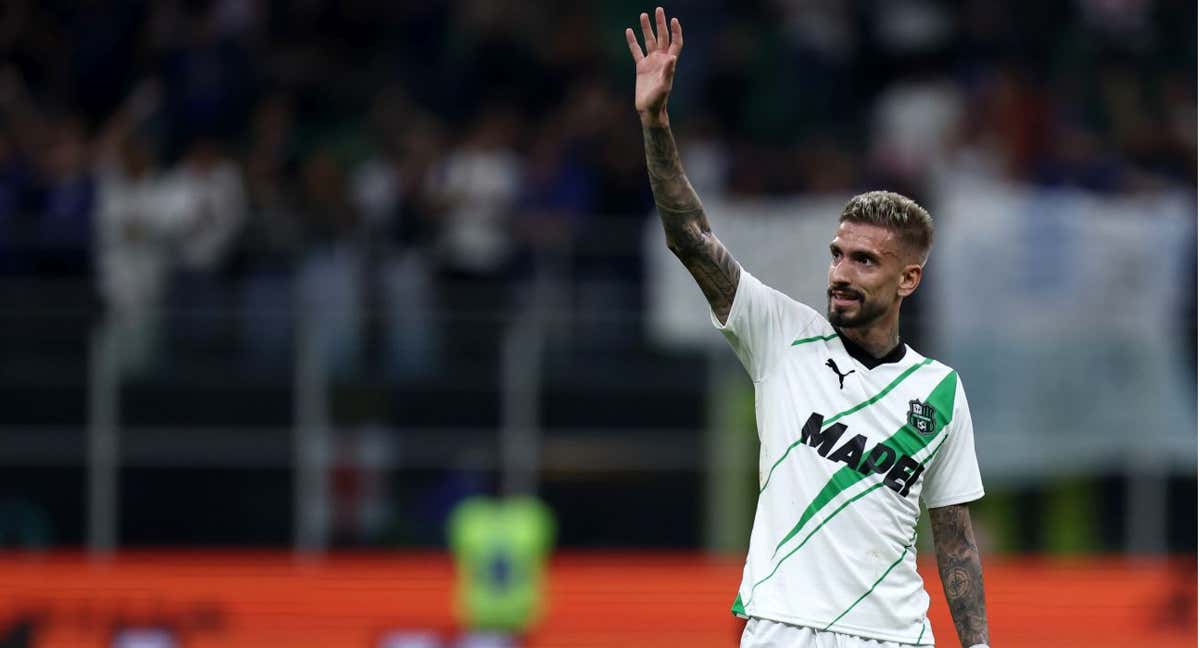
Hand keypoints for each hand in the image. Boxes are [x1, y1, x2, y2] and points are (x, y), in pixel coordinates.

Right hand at [625, 7, 682, 125]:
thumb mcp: (664, 86)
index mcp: (669, 62)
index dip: (675, 31)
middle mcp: (661, 59)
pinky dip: (632, 41)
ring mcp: (651, 62)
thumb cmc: (659, 100)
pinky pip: (636, 51)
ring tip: (643, 15)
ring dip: (647, 28)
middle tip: (659, 9)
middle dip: (661, 23)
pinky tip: (629, 31)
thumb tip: (672, 57)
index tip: (673, 20)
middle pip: (662, 37)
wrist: (649, 109)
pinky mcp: (641, 67)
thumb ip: (668, 71)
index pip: (675, 42)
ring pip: (649, 41)